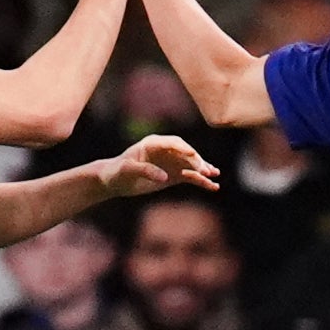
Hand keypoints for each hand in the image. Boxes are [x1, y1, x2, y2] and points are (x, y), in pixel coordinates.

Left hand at [96, 133, 219, 197]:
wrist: (114, 181)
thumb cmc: (117, 172)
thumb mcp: (126, 170)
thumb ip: (144, 170)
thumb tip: (164, 177)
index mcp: (153, 143)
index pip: (173, 143)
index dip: (183, 148)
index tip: (193, 154)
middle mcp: (166, 150)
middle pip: (186, 154)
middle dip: (197, 161)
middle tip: (206, 171)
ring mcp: (171, 162)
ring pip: (192, 165)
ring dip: (203, 170)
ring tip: (214, 175)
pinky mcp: (174, 175)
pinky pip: (191, 177)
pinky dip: (201, 181)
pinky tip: (214, 186)